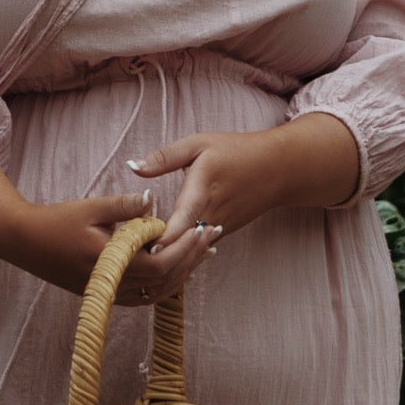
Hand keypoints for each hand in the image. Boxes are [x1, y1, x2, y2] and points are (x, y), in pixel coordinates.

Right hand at [12, 193, 214, 305]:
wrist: (24, 241)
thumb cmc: (57, 221)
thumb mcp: (92, 207)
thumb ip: (125, 206)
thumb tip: (155, 201)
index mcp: (111, 263)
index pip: (161, 264)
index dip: (186, 249)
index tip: (204, 228)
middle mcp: (112, 285)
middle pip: (165, 281)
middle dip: (193, 258)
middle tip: (213, 236)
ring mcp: (108, 293)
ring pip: (157, 292)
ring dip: (183, 272)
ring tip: (204, 252)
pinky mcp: (104, 294)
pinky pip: (144, 296)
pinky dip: (164, 283)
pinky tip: (177, 268)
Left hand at [127, 114, 360, 246]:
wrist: (278, 169)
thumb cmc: (236, 151)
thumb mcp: (198, 144)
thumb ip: (164, 157)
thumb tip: (132, 166)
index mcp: (202, 189)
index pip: (182, 220)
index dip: (164, 237)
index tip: (143, 249)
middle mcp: (211, 214)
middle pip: (182, 241)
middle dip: (157, 251)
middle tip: (126, 257)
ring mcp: (219, 228)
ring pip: (190, 249)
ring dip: (167, 254)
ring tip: (136, 260)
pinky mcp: (222, 234)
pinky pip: (198, 248)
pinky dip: (181, 252)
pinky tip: (159, 254)